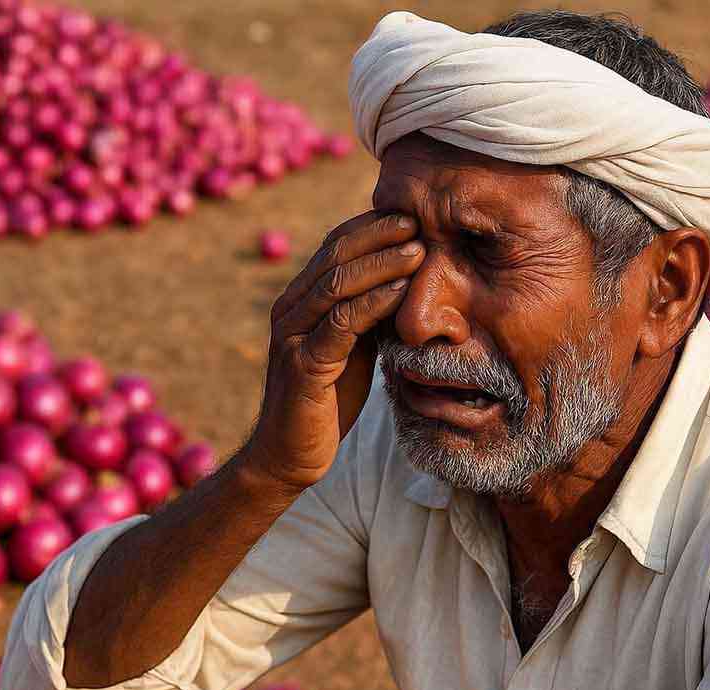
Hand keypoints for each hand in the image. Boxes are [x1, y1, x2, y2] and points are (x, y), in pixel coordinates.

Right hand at [243, 211, 423, 489]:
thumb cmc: (327, 400)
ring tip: (419, 250)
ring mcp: (292, 336)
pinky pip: (340, 324)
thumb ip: (369, 314)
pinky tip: (401, 293)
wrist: (290, 455)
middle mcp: (289, 309)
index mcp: (300, 300)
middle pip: (334, 255)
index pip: (334, 246)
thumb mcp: (354, 347)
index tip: (412, 214)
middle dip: (378, 235)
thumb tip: (408, 280)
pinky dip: (373, 304)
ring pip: (337, 284)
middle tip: (418, 221)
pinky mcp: (301, 365)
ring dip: (382, 264)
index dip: (371, 226)